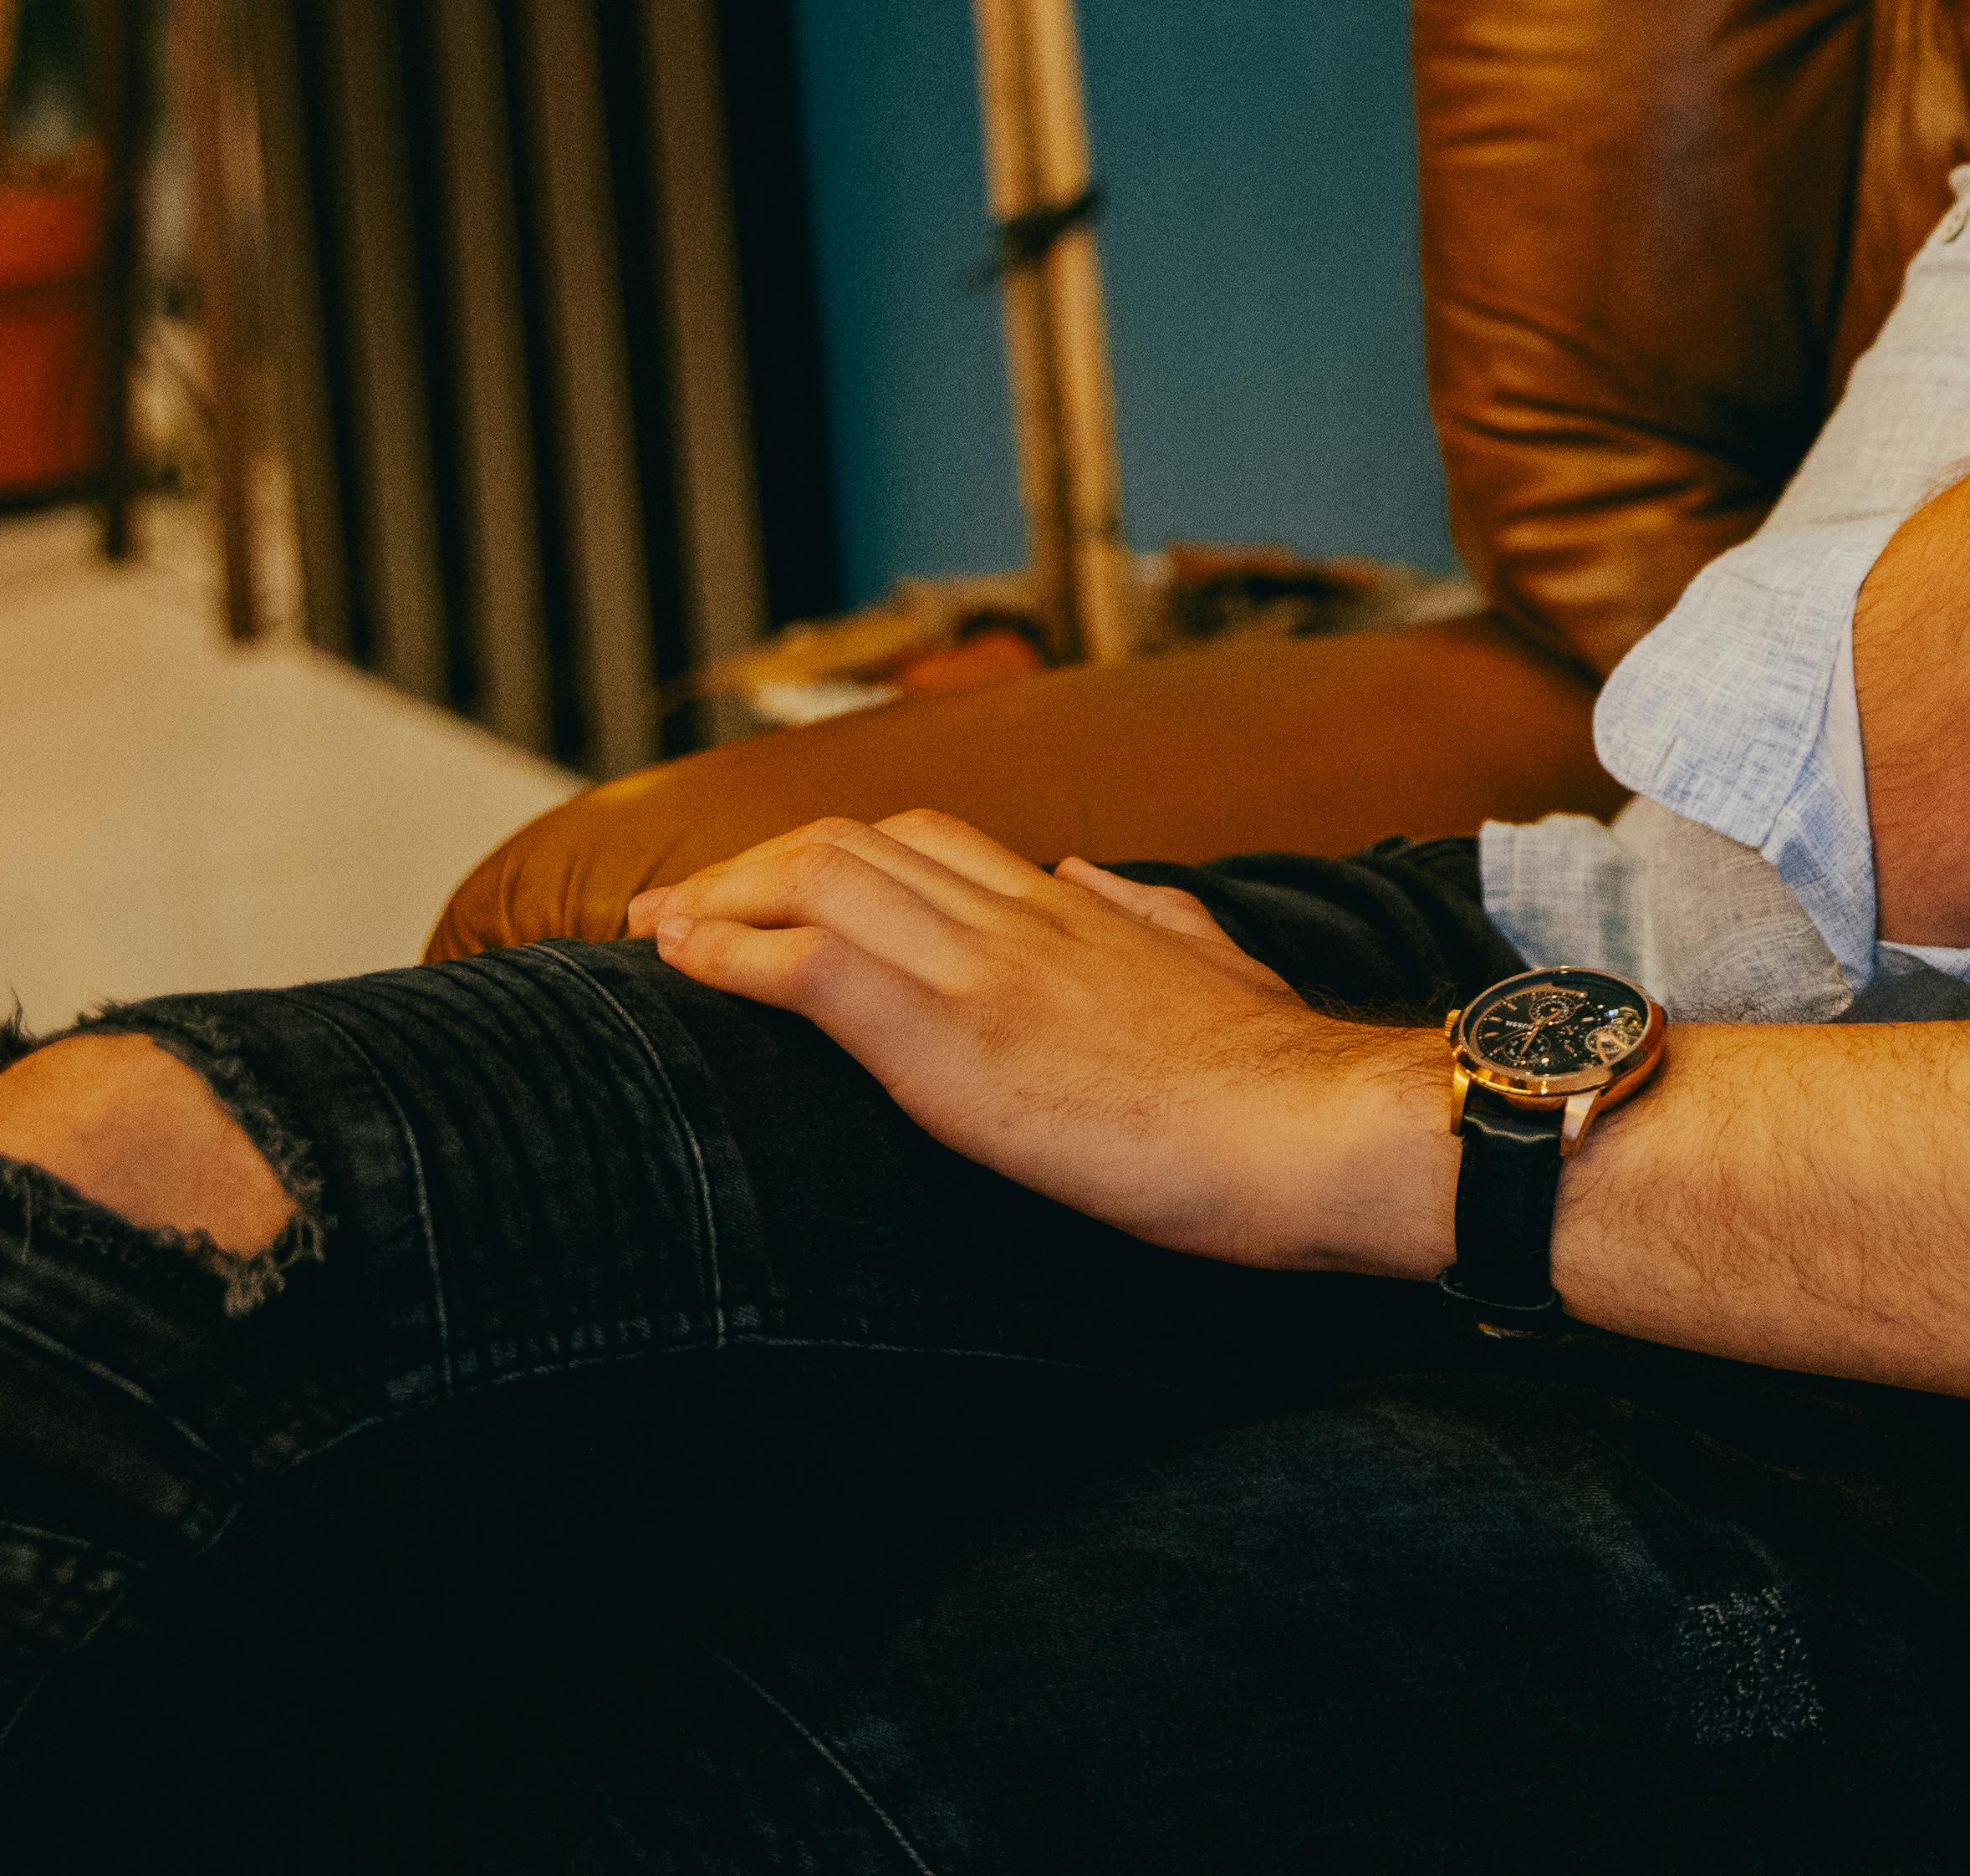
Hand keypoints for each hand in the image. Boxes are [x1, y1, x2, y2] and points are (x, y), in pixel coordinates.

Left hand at [626, 813, 1439, 1274]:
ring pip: (816, 879)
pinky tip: (680, 965)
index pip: (930, 843)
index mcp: (1080, 911)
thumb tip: (1092, 874)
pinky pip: (811, 964)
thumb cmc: (1282, 1079)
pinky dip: (729, 954)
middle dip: (751, 866)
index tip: (772, 890)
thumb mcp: (1219, 966)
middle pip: (852, 843)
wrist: (1311, 1126)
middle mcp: (1020, 917)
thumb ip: (1149, 915)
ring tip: (658, 936)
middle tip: (681, 911)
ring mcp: (982, 970)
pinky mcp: (952, 1038)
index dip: (833, 856)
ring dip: (719, 900)